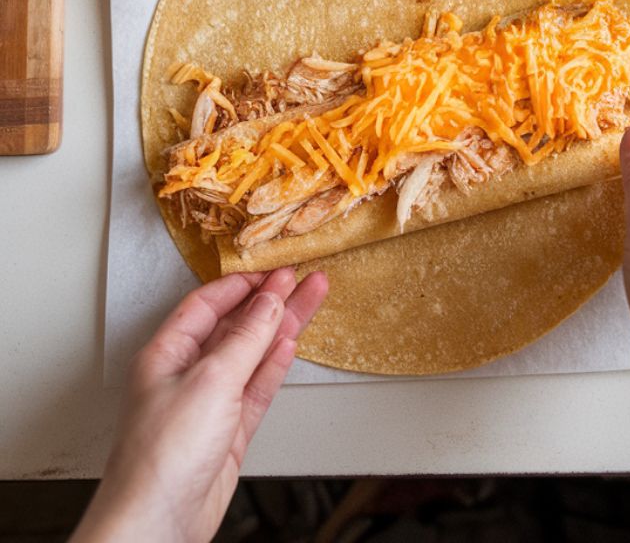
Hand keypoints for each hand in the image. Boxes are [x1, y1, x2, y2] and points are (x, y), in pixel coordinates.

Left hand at [74, 267, 327, 542]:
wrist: (159, 525)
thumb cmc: (161, 457)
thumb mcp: (210, 381)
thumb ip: (246, 338)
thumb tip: (270, 301)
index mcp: (166, 354)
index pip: (206, 304)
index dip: (242, 284)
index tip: (274, 268)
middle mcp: (186, 375)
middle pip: (234, 325)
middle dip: (270, 299)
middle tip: (302, 275)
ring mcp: (210, 402)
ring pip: (252, 352)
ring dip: (282, 325)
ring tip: (313, 296)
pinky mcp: (229, 430)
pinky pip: (257, 385)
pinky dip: (276, 363)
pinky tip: (291, 343)